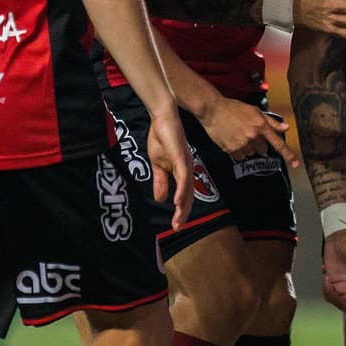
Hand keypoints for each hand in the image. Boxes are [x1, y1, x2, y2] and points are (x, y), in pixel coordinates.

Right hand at [145, 109, 193, 231]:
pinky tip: (178, 201)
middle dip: (183, 213)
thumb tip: (160, 200)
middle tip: (178, 228)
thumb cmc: (161, 137)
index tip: (176, 226)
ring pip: (187, 189)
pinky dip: (182, 190)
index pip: (184, 195)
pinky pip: (183, 176)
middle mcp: (187, 169)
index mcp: (182, 171)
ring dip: (183, 206)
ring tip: (179, 220)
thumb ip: (160, 180)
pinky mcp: (181, 156)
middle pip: (188, 195)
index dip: (181, 211)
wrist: (162, 117)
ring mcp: (185, 163)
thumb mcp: (157, 163)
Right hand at [199, 98, 299, 167]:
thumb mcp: (255, 111)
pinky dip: (238, 151)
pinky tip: (232, 140)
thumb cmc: (234, 108)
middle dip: (259, 144)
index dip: (288, 154)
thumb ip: (271, 121)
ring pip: (251, 154)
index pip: (277, 143)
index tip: (296, 164)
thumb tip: (286, 127)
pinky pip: (240, 157)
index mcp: (261, 126)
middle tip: (249, 133)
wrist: (213, 110)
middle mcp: (253, 137)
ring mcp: (242, 145)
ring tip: (238, 135)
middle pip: (263, 150)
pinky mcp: (232, 150)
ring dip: (248, 148)